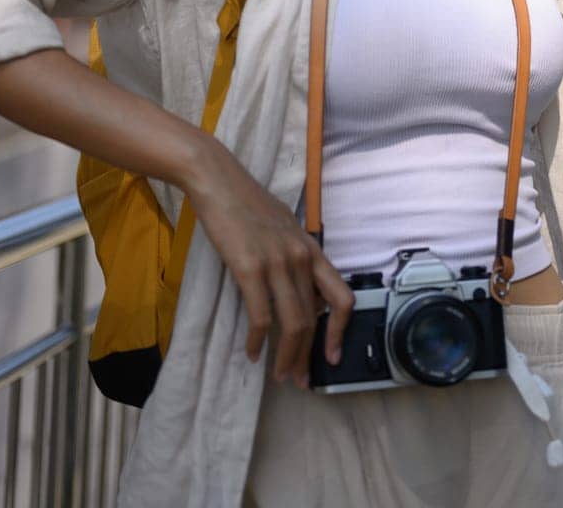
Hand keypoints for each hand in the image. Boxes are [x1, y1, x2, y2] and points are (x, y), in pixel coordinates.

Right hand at [182, 139, 354, 387]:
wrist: (219, 181)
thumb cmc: (248, 204)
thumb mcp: (284, 228)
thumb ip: (296, 257)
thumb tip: (302, 291)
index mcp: (311, 249)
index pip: (342, 296)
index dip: (340, 332)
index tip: (331, 357)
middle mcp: (300, 257)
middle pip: (314, 318)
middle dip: (308, 355)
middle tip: (299, 380)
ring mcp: (276, 262)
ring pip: (292, 323)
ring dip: (286, 356)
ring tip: (279, 375)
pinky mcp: (249, 267)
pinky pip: (260, 316)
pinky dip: (257, 341)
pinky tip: (251, 353)